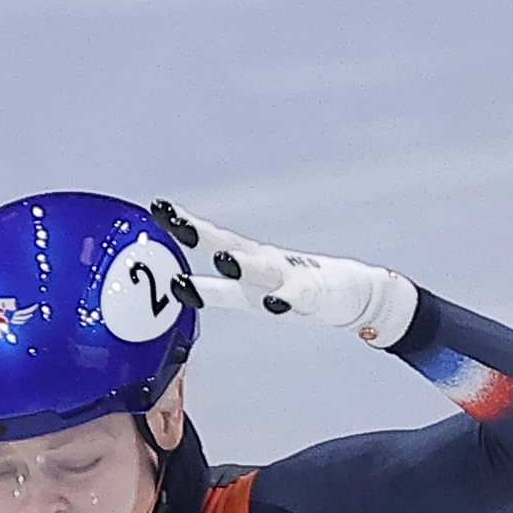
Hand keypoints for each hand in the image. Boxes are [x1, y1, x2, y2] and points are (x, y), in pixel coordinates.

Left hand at [147, 204, 418, 346]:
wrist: (354, 296)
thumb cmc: (293, 293)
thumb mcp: (248, 293)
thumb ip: (215, 291)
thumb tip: (174, 288)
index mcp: (249, 261)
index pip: (211, 238)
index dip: (184, 226)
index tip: (158, 209)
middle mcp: (263, 264)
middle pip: (228, 245)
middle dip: (200, 235)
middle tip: (173, 221)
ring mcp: (287, 278)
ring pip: (261, 269)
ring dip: (242, 264)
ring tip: (223, 259)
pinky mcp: (313, 296)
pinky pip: (298, 297)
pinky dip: (285, 299)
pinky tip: (273, 303)